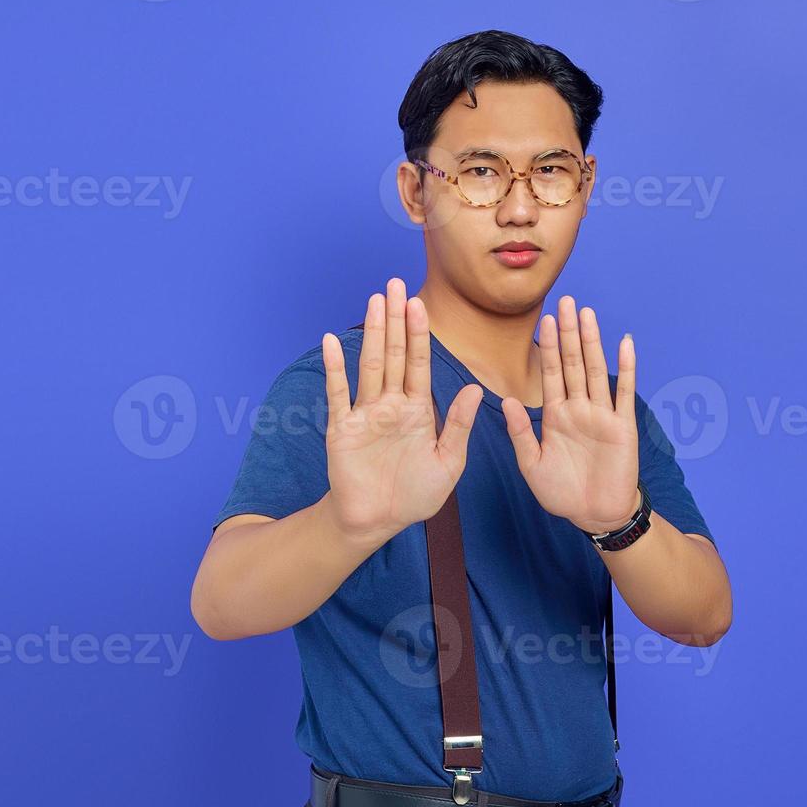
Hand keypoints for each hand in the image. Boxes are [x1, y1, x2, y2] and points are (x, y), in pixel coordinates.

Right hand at [319, 278, 483, 543]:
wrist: (378, 521)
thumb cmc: (414, 495)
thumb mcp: (448, 463)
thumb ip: (458, 426)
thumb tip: (474, 389)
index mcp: (417, 410)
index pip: (419, 363)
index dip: (419, 333)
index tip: (420, 303)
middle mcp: (390, 405)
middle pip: (394, 354)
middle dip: (396, 320)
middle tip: (396, 285)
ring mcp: (365, 414)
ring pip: (370, 365)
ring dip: (372, 333)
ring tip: (375, 301)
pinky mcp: (342, 428)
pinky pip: (338, 393)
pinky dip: (335, 368)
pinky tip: (332, 341)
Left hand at [502, 295, 639, 533]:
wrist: (594, 514)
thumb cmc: (561, 493)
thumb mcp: (531, 464)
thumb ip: (520, 432)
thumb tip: (506, 401)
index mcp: (556, 415)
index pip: (551, 373)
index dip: (548, 346)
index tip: (543, 319)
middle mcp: (579, 409)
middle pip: (574, 363)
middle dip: (568, 333)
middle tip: (565, 301)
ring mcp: (602, 415)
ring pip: (596, 371)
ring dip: (592, 342)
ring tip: (587, 314)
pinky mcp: (622, 427)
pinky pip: (624, 393)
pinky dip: (626, 368)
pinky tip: (625, 343)